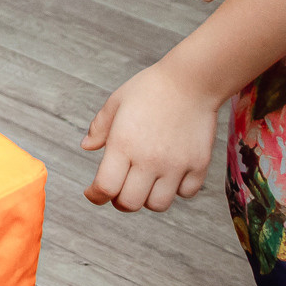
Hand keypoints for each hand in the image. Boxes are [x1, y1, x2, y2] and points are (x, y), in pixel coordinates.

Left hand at [81, 57, 222, 212]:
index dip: (95, 196)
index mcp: (124, 144)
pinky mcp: (199, 165)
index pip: (105, 187)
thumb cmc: (150, 89)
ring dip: (147, 198)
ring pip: (158, 205)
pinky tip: (171, 173)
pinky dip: (176, 189)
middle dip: (119, 200)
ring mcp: (176, 165)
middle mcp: (149, 159)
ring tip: (145, 182)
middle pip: (130, 203)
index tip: (93, 193)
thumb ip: (99, 127)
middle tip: (119, 189)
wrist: (191, 81)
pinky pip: (185, 193)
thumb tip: (86, 146)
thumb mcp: (116, 102)